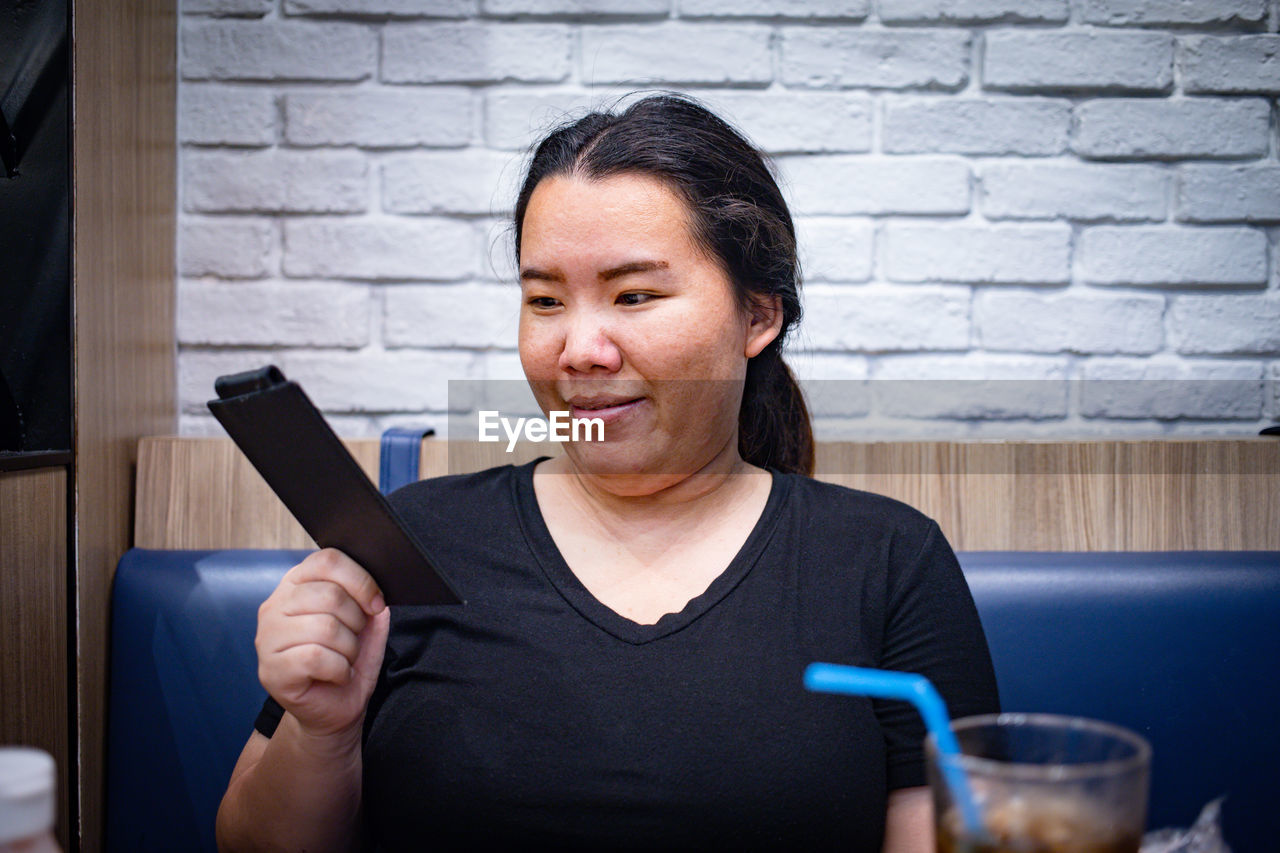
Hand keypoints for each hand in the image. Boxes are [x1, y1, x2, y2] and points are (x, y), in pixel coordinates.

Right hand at [255, 548, 390, 739]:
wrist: (333, 708)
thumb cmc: (345, 662)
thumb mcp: (365, 625)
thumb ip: (369, 600)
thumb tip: (375, 590)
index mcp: (297, 584)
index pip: (328, 560)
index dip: (360, 580)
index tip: (376, 604)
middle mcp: (275, 606)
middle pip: (330, 594)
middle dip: (356, 622)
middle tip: (354, 640)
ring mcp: (268, 638)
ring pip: (325, 627)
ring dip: (349, 649)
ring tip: (344, 659)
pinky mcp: (270, 670)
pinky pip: (316, 658)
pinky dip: (339, 669)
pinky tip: (336, 675)